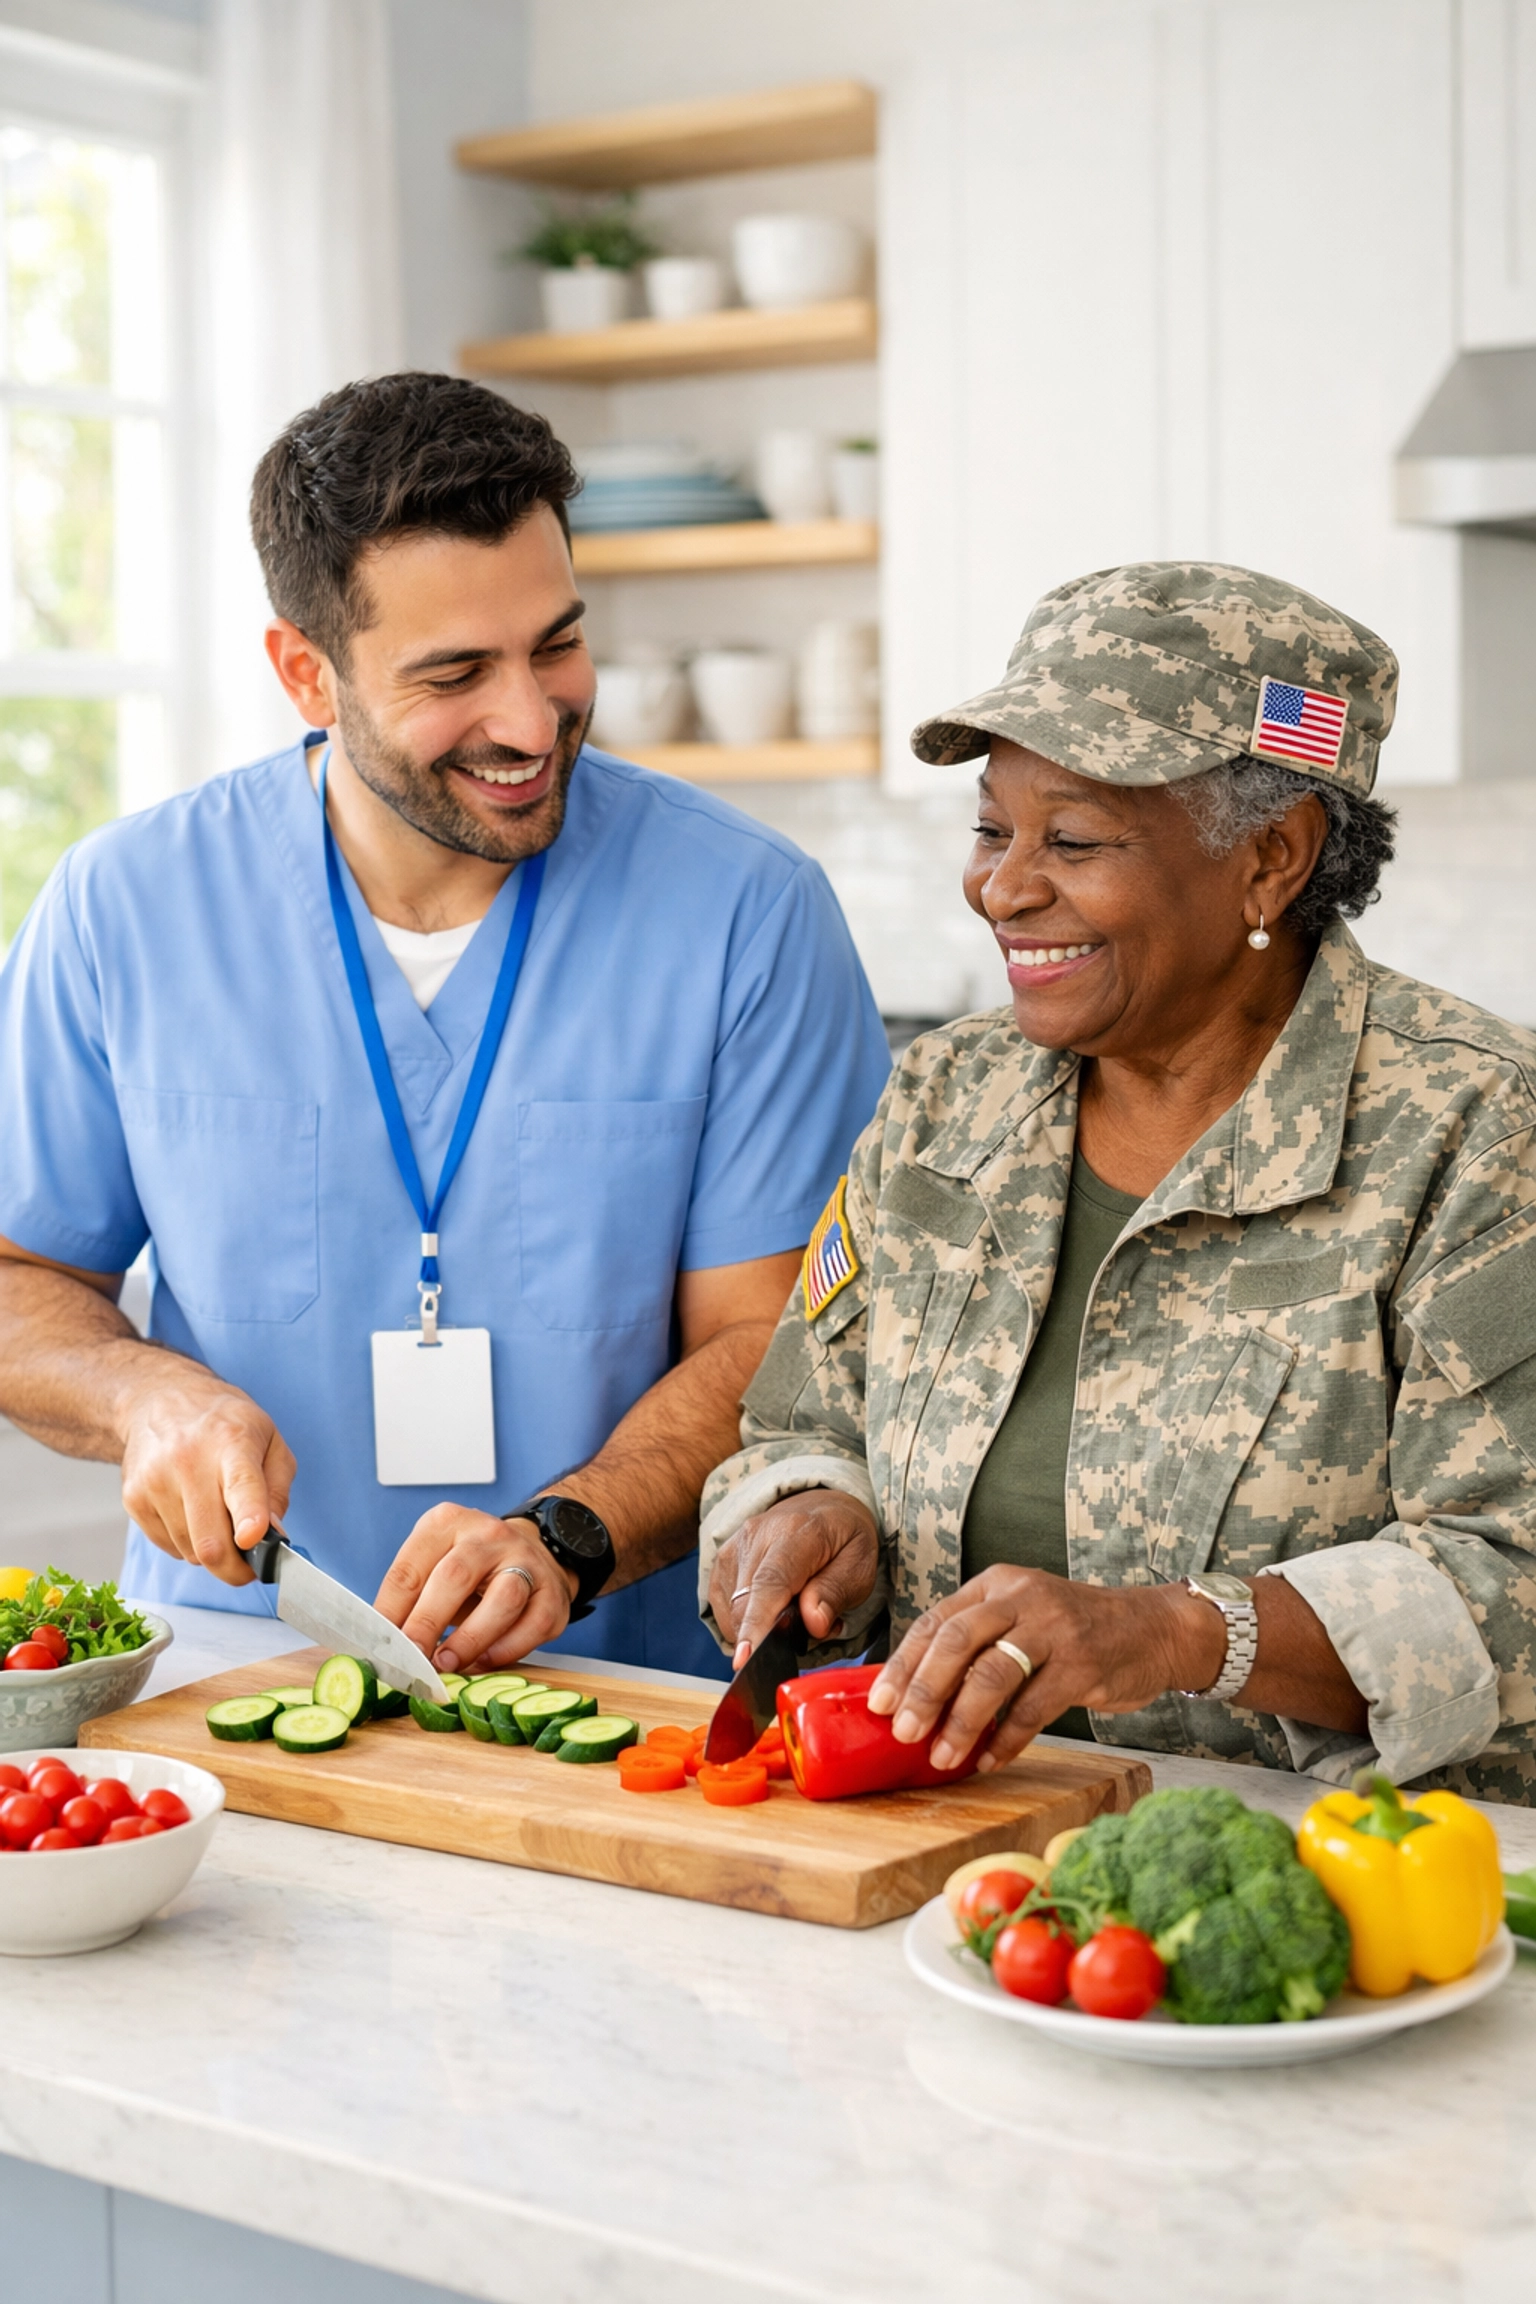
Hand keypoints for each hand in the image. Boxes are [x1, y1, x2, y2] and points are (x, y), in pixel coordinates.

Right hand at [118, 1366, 295, 1585]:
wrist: (160, 1400)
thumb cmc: (223, 1423)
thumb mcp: (269, 1440)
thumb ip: (278, 1490)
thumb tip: (272, 1535)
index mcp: (232, 1442)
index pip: (241, 1485)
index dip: (249, 1518)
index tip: (252, 1538)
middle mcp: (188, 1462)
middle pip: (211, 1542)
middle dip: (236, 1569)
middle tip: (250, 1566)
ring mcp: (154, 1482)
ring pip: (191, 1552)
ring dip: (211, 1551)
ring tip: (217, 1519)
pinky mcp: (133, 1499)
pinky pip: (169, 1547)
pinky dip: (187, 1543)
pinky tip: (191, 1513)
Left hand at [374, 1507, 577, 1672]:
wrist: (532, 1551)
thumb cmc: (470, 1569)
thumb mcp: (434, 1566)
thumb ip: (410, 1599)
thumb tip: (382, 1646)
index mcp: (447, 1523)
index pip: (410, 1569)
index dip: (391, 1612)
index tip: (380, 1647)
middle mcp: (488, 1535)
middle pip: (455, 1577)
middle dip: (427, 1623)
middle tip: (411, 1659)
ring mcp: (525, 1560)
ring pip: (504, 1599)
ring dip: (471, 1639)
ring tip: (448, 1663)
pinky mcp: (553, 1593)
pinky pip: (534, 1625)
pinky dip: (506, 1650)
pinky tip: (483, 1661)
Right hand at [709, 1490, 880, 1670]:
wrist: (822, 1505)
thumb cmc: (843, 1538)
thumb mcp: (859, 1565)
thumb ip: (835, 1593)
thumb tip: (813, 1623)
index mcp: (797, 1532)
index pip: (770, 1583)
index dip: (757, 1624)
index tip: (747, 1658)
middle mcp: (757, 1535)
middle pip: (745, 1604)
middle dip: (771, 1634)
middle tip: (813, 1626)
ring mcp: (734, 1546)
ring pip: (732, 1612)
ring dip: (762, 1627)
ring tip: (797, 1610)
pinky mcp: (722, 1561)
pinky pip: (724, 1608)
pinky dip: (749, 1620)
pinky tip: (775, 1607)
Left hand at [868, 1567, 1223, 1770]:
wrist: (1153, 1628)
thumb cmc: (1075, 1629)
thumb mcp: (1023, 1615)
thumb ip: (979, 1640)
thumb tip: (917, 1694)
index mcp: (997, 1584)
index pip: (937, 1620)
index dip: (903, 1663)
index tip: (879, 1702)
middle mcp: (1022, 1598)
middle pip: (957, 1641)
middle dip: (924, 1690)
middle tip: (903, 1730)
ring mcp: (1055, 1630)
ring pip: (993, 1675)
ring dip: (962, 1721)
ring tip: (942, 1755)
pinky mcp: (1082, 1665)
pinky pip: (1033, 1708)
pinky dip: (1006, 1739)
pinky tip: (989, 1760)